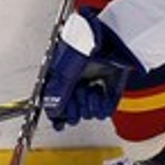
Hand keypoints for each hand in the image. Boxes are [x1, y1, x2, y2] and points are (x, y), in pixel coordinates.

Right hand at [41, 8, 129, 129]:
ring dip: (88, 103)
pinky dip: (100, 104)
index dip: (56, 116)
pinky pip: (102, 113)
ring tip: (89, 88)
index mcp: (61, 80)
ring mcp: (91, 91)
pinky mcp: (108, 95)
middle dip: (74, 107)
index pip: (55, 106)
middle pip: (71, 115)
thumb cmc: (85, 46)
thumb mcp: (65, 72)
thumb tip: (52, 112)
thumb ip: (57, 94)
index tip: (60, 123)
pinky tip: (98, 91)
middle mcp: (75, 87)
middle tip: (76, 95)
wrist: (111, 41)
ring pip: (87, 115)